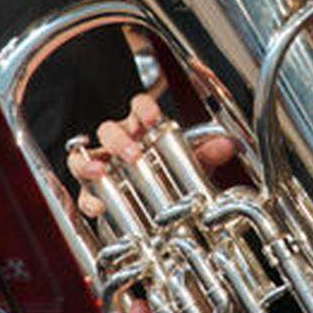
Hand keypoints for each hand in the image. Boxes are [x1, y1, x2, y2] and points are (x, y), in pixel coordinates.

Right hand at [65, 93, 237, 217]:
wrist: (152, 203)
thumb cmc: (166, 172)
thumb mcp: (189, 162)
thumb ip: (207, 153)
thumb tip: (229, 145)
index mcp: (141, 129)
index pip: (137, 107)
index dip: (143, 109)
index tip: (153, 118)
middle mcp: (117, 144)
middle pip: (108, 130)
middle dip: (119, 139)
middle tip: (133, 153)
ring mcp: (101, 167)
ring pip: (83, 157)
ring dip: (90, 163)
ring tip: (101, 172)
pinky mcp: (91, 193)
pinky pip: (83, 195)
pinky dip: (88, 199)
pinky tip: (98, 205)